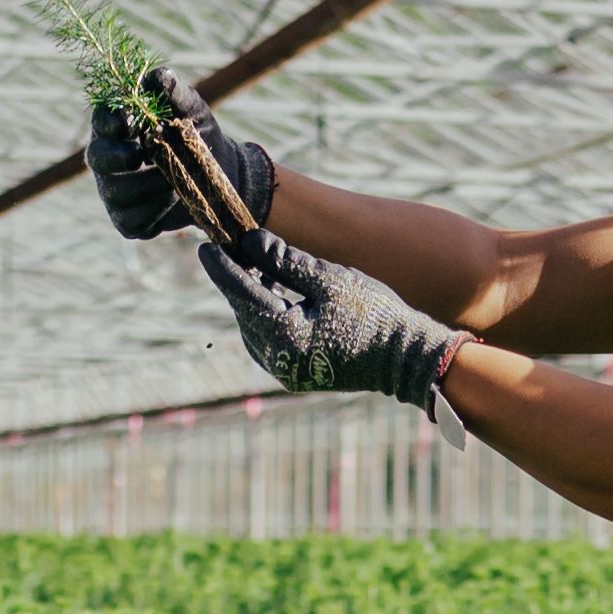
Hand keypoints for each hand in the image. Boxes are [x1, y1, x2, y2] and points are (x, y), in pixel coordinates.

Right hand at [88, 69, 276, 239]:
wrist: (222, 175)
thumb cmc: (198, 135)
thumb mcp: (192, 110)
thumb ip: (175, 93)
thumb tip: (157, 76)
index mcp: (117, 126)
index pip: (101, 121)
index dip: (109, 121)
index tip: (129, 120)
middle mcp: (108, 158)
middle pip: (97, 158)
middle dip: (117, 157)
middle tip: (141, 156)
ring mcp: (114, 191)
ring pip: (116, 192)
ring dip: (146, 184)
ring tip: (174, 178)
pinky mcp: (128, 220)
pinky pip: (131, 219)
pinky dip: (155, 210)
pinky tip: (174, 198)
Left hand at [199, 229, 453, 410]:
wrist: (407, 358)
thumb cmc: (374, 314)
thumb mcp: (331, 280)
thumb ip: (287, 261)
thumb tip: (250, 240)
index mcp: (284, 336)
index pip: (242, 294)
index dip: (223, 268)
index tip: (205, 246)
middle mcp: (277, 360)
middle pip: (245, 312)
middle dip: (237, 281)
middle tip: (229, 249)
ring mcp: (285, 371)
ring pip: (255, 326)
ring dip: (253, 297)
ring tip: (252, 265)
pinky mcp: (296, 373)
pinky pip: (269, 340)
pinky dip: (268, 315)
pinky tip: (274, 292)